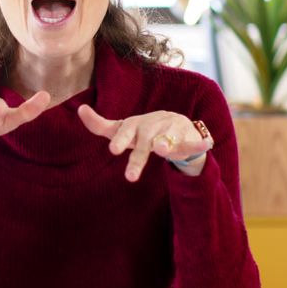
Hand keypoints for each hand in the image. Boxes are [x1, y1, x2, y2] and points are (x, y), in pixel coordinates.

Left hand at [77, 104, 213, 181]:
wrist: (177, 125)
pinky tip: (206, 144)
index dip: (120, 138)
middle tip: (130, 177)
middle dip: (138, 159)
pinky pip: (193, 142)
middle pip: (144, 142)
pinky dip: (199, 143)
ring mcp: (171, 130)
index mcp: (136, 125)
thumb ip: (101, 125)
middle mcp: (153, 125)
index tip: (112, 150)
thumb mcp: (123, 130)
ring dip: (165, 144)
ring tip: (162, 151)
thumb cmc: (144, 131)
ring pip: (167, 140)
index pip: (125, 131)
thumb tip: (80, 109)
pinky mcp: (187, 138)